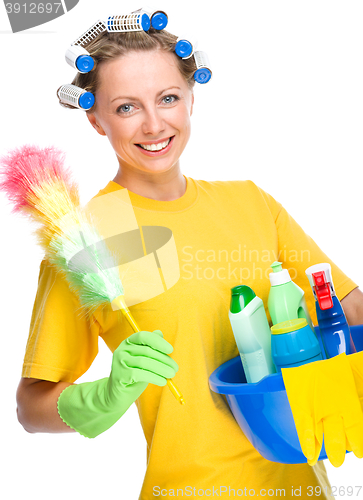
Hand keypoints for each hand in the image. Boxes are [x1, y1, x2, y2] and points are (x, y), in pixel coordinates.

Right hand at [57, 329, 178, 437]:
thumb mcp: (144, 360)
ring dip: (161, 369)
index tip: (170, 350)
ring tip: (172, 375)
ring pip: (144, 362)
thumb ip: (151, 347)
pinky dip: (154, 377)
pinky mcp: (119, 375)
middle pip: (146, 351)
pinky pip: (140, 374)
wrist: (117, 395)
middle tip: (175, 368)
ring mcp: (119, 362)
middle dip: (164, 360)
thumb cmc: (133, 375)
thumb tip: (160, 333)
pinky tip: (163, 382)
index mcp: (128, 343)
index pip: (143, 336)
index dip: (158, 342)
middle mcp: (121, 350)